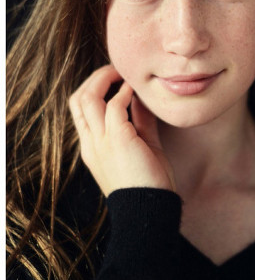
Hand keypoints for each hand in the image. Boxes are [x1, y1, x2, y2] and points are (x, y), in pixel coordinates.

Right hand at [69, 64, 175, 195]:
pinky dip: (123, 94)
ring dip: (106, 79)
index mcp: (94, 147)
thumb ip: (140, 122)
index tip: (117, 80)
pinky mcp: (118, 140)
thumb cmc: (150, 181)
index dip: (95, 89)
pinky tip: (134, 90)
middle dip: (95, 78)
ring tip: (124, 73)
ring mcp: (101, 141)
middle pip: (77, 99)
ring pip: (88, 98)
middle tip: (118, 71)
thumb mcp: (143, 145)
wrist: (150, 209)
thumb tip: (141, 99)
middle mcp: (92, 143)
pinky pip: (113, 107)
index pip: (81, 109)